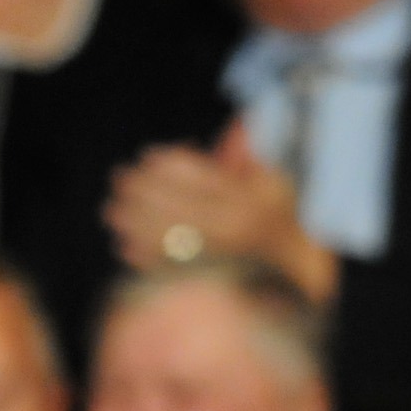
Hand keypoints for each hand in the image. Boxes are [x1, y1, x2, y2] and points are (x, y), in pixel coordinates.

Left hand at [105, 123, 338, 303]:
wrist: (297, 283)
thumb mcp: (277, 188)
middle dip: (142, 191)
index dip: (170, 165)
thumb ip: (252, 159)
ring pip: (166, 238)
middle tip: (120, 180)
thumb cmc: (283, 227)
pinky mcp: (206, 286)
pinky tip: (124, 244)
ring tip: (113, 211)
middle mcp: (235, 231)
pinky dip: (142, 256)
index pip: (202, 176)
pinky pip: (168, 270)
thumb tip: (237, 123)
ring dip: (133, 223)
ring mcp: (219, 262)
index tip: (148, 157)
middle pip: (176, 205)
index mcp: (253, 202)